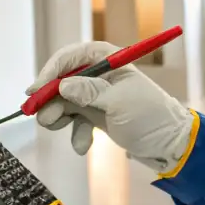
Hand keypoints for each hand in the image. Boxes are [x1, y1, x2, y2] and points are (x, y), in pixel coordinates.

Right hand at [28, 41, 194, 173]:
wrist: (169, 145)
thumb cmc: (149, 116)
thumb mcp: (119, 102)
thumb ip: (89, 92)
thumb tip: (62, 86)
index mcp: (107, 59)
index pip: (70, 57)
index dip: (50, 71)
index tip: (35, 91)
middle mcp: (99, 74)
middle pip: (62, 80)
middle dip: (52, 100)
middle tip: (45, 118)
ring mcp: (96, 95)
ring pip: (64, 102)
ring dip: (60, 118)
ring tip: (63, 129)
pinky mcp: (96, 114)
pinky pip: (75, 121)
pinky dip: (76, 133)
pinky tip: (83, 146)